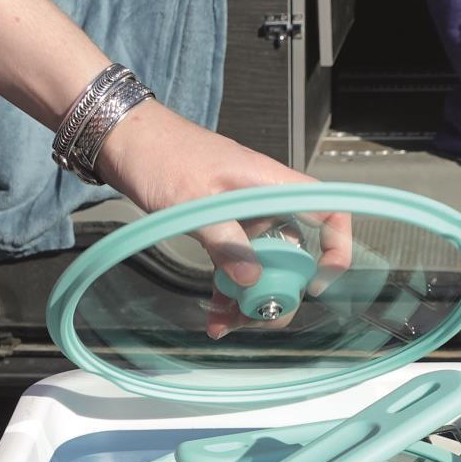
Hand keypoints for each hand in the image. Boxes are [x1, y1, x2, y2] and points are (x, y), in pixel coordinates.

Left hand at [95, 104, 353, 337]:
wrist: (124, 138)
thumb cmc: (161, 153)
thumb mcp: (194, 201)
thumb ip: (226, 240)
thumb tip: (252, 279)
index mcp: (270, 184)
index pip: (329, 210)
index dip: (336, 248)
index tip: (318, 283)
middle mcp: (264, 200)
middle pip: (294, 252)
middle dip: (282, 289)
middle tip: (261, 316)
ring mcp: (242, 214)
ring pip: (263, 263)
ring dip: (250, 296)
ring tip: (229, 322)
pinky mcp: (220, 225)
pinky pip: (235, 263)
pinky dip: (228, 289)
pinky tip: (215, 313)